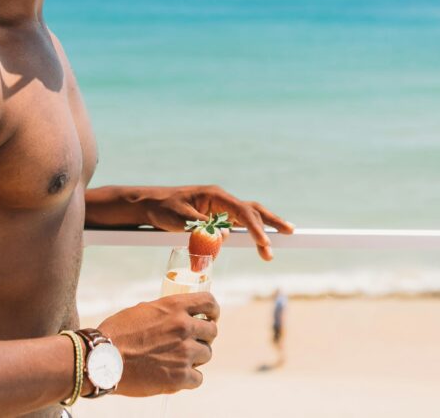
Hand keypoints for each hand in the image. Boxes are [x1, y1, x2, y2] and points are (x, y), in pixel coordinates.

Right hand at [98, 292, 220, 396]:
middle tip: (191, 343)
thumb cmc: (117, 334)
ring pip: (207, 355)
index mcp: (174, 307)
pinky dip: (189, 379)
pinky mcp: (179, 377)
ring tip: (178, 360)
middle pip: (212, 331)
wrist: (102, 359)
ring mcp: (184, 352)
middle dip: (203, 337)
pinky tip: (176, 376)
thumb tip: (177, 315)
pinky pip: (198, 378)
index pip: (209, 303)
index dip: (213, 311)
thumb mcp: (143, 310)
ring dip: (196, 358)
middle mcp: (183, 327)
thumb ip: (165, 312)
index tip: (211, 317)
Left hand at [143, 185, 294, 260]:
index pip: (242, 211)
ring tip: (285, 234)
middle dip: (271, 222)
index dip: (255, 228)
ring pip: (248, 216)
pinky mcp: (215, 217)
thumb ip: (202, 228)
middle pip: (252, 210)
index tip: (265, 244)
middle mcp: (221, 200)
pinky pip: (237, 225)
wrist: (148, 205)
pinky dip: (250, 232)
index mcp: (215, 196)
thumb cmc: (162, 208)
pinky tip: (261, 240)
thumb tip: (224, 238)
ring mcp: (219, 208)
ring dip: (264, 227)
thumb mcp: (180, 220)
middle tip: (290, 233)